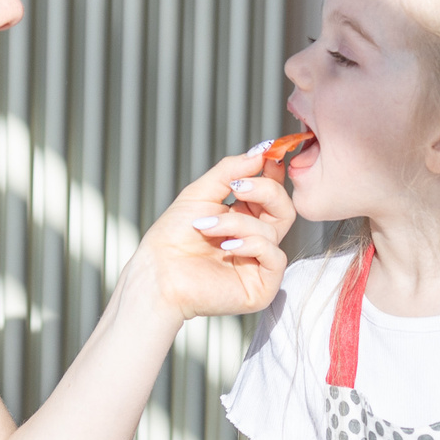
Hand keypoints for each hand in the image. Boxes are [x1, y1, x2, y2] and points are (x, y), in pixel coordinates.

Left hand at [131, 151, 296, 321]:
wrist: (157, 273)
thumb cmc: (172, 238)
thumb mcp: (200, 194)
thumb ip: (231, 170)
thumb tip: (261, 152)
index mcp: (242, 218)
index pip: (271, 194)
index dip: (273, 174)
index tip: (269, 155)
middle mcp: (253, 240)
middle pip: (283, 208)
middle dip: (265, 190)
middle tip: (238, 187)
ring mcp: (258, 264)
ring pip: (273, 230)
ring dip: (238, 223)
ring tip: (206, 227)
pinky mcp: (262, 287)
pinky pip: (275, 257)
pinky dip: (253, 245)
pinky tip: (228, 246)